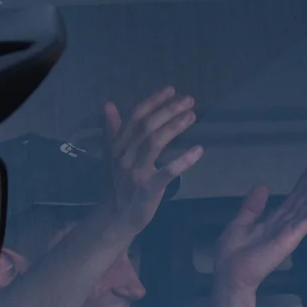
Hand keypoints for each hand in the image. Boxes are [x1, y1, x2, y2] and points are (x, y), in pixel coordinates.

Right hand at [101, 88, 204, 235]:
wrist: (116, 216)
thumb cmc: (119, 183)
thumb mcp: (114, 155)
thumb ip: (113, 129)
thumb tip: (108, 104)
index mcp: (117, 145)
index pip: (135, 117)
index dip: (153, 101)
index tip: (171, 89)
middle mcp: (124, 156)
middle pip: (147, 127)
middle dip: (168, 110)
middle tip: (189, 100)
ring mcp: (135, 172)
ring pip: (154, 143)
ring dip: (174, 127)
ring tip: (192, 116)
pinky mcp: (148, 189)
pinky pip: (167, 173)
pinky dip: (183, 161)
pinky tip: (199, 151)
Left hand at [214, 151, 306, 292]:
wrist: (230, 275)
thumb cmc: (232, 254)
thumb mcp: (240, 222)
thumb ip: (253, 206)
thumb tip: (262, 187)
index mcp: (276, 219)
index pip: (295, 194)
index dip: (306, 177)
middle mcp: (287, 222)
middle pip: (306, 194)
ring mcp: (291, 230)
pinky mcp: (291, 237)